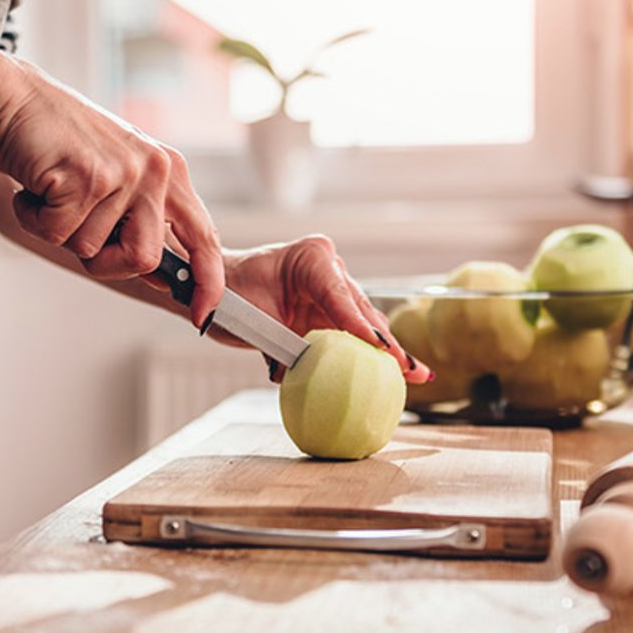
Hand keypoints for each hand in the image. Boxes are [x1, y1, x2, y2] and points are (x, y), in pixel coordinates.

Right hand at [0, 61, 222, 326]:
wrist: (12, 99)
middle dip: (105, 263)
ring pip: (90, 249)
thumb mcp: (117, 175)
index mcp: (169, 171)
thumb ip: (140, 217)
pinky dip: (34, 219)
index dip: (207, 280)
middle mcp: (154, 170)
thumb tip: (159, 275)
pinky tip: (35, 186)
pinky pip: (58, 234)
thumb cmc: (59, 144)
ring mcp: (122, 173)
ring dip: (58, 230)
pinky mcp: (85, 178)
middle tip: (74, 231)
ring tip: (52, 190)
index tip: (204, 313)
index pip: (202, 236)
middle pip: (144, 259)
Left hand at [222, 236, 432, 383]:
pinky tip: (398, 373)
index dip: (361, 326)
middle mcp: (328, 269)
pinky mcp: (330, 309)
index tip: (380, 349)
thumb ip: (282, 343)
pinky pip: (352, 333)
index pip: (340, 296)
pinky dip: (370, 353)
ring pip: (364, 323)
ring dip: (386, 351)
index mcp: (311, 258)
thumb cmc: (228, 294)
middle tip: (407, 368)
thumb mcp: (252, 318)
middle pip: (361, 312)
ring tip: (414, 375)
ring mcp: (332, 288)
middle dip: (385, 343)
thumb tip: (302, 375)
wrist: (219, 289)